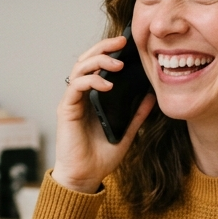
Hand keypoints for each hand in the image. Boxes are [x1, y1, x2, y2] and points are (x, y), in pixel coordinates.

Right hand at [53, 36, 156, 193]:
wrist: (85, 177)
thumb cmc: (101, 156)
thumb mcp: (127, 132)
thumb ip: (136, 114)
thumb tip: (151, 95)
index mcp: (93, 97)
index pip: (98, 66)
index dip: (110, 51)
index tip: (128, 44)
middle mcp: (81, 96)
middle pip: (86, 60)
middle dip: (103, 47)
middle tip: (122, 42)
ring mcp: (72, 101)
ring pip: (79, 69)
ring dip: (98, 61)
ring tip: (117, 64)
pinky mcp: (66, 110)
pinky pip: (76, 87)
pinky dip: (91, 81)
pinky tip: (106, 85)